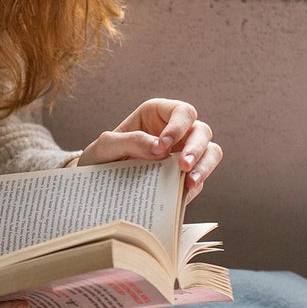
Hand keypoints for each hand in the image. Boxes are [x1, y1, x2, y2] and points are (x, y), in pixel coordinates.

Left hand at [77, 98, 221, 200]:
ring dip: (204, 166)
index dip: (178, 126)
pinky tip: (181, 195)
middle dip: (196, 148)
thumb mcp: (105, 147)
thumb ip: (129, 141)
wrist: (95, 185)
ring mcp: (183, 155)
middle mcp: (176, 132)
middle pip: (202, 132)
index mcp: (158, 115)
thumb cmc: (100, 157)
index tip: (163, 145)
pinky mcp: (185, 178)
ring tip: (190, 182)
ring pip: (211, 153)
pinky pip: (199, 181)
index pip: (182, 112)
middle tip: (183, 166)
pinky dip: (193, 187)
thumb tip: (160, 149)